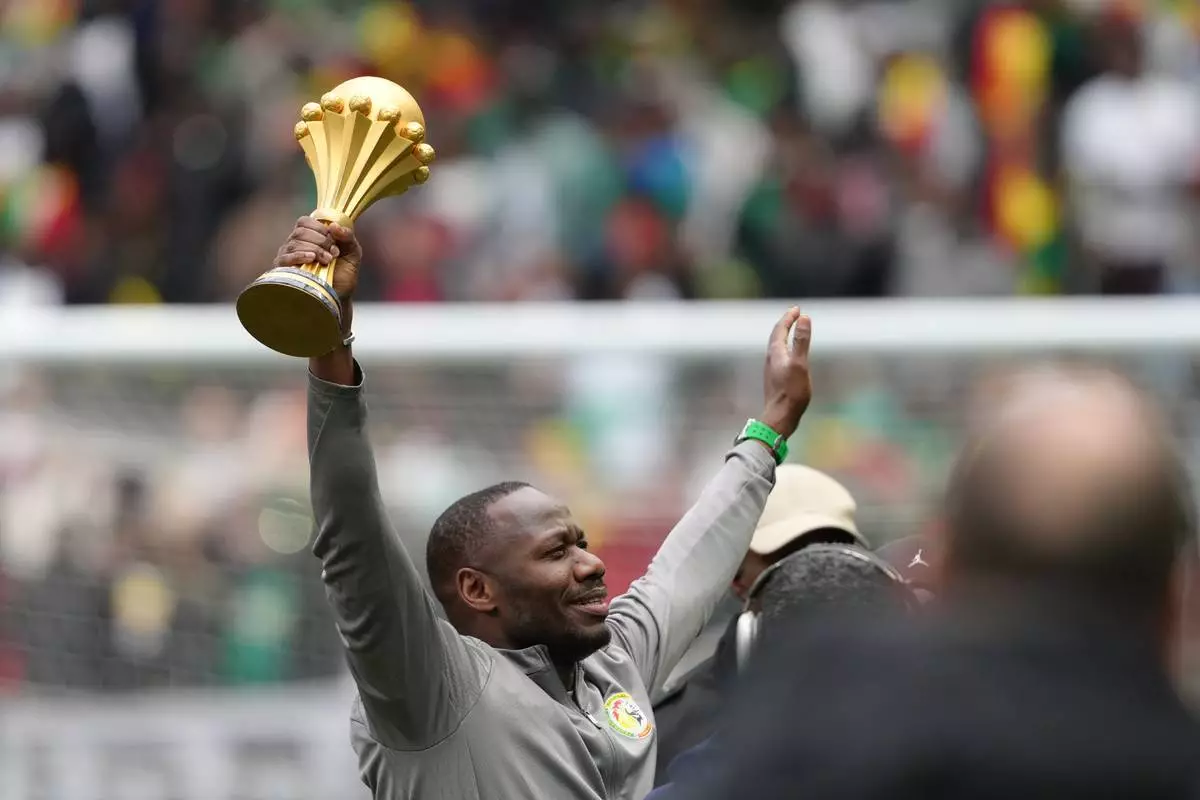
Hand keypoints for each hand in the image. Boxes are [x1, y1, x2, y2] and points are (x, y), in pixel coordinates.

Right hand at [273, 216, 362, 298]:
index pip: (304, 222)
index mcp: (309, 235)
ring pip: (294, 243)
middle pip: (300, 231)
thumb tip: (334, 226)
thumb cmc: (344, 272)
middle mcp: (295, 244)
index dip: (320, 228)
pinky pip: (285, 258)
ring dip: (314, 249)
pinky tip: (311, 259)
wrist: (341, 295)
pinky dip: (299, 255)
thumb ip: (348, 236)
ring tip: (328, 260)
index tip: (334, 241)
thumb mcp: (353, 252)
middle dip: (320, 240)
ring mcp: (287, 256)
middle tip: (333, 253)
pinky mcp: (283, 271)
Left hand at [760, 307, 811, 438]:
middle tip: (794, 315)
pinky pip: (779, 356)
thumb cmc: (791, 392)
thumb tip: (804, 318)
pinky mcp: (775, 378)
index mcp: (776, 353)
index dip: (788, 317)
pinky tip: (789, 356)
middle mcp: (771, 359)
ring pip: (776, 346)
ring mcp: (772, 369)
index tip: (797, 309)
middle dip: (785, 324)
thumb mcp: (800, 364)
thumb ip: (802, 341)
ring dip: (784, 335)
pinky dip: (785, 348)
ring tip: (791, 331)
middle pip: (776, 336)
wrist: (780, 417)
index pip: (780, 329)